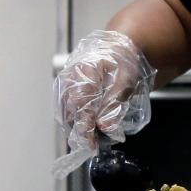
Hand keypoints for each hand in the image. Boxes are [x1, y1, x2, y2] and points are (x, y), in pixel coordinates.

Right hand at [52, 31, 155, 178]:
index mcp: (85, 71)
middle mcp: (70, 75)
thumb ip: (115, 104)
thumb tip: (104, 127)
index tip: (91, 143)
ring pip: (64, 111)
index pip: (81, 105)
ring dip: (75, 126)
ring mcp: (66, 80)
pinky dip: (74, 119)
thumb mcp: (126, 81)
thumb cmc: (123, 61)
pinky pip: (65, 107)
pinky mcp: (66, 86)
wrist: (117, 46)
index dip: (85, 127)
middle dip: (79, 131)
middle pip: (68, 110)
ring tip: (90, 139)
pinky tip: (85, 127)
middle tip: (92, 145)